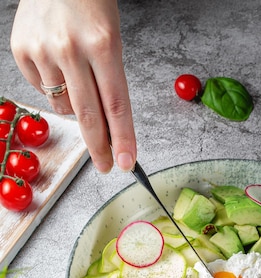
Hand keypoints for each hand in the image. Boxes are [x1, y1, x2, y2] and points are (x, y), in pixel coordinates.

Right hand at [10, 0, 136, 173]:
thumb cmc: (89, 4)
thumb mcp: (111, 38)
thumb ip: (109, 81)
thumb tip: (109, 130)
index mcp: (102, 43)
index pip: (116, 104)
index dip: (122, 138)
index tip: (126, 163)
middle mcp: (70, 48)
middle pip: (88, 116)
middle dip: (99, 147)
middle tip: (106, 165)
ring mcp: (43, 50)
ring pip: (63, 107)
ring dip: (74, 105)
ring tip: (76, 76)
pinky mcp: (21, 50)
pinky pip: (42, 90)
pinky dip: (52, 86)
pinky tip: (56, 63)